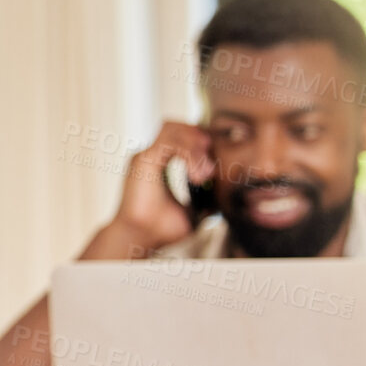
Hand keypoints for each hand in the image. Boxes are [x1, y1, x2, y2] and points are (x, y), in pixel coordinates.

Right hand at [108, 121, 214, 252]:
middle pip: (177, 126)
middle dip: (199, 141)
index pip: (180, 135)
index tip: (216, 167)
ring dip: (194, 146)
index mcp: (157, 161)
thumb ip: (205, 200)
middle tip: (211, 170)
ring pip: (172, 130)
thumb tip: (224, 200)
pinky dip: (187, 154)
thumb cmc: (161, 228)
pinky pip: (168, 143)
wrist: (141, 238)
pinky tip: (197, 175)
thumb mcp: (192, 210)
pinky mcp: (142, 161)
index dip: (201, 142)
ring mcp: (144, 155)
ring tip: (205, 173)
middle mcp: (149, 154)